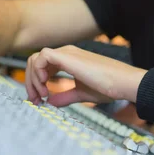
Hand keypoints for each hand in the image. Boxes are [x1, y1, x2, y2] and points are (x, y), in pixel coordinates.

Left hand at [25, 45, 146, 105]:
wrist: (122, 82)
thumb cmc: (108, 86)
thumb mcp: (81, 93)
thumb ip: (64, 96)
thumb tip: (50, 102)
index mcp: (69, 59)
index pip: (43, 66)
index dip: (36, 83)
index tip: (39, 100)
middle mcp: (66, 53)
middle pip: (35, 61)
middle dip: (31, 82)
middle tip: (35, 100)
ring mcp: (66, 53)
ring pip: (35, 58)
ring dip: (33, 78)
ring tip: (41, 96)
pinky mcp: (67, 56)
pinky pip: (41, 57)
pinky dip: (38, 73)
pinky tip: (46, 87)